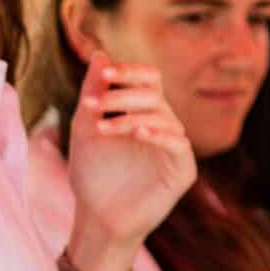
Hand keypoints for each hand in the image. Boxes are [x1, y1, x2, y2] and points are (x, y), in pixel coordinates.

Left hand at [67, 53, 195, 266]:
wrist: (97, 217)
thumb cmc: (92, 174)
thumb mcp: (86, 126)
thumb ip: (94, 91)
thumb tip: (100, 53)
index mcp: (145, 113)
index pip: (150, 79)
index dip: (130, 72)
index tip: (104, 74)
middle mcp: (164, 126)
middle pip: (155, 95)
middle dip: (123, 96)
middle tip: (95, 105)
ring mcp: (175, 149)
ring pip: (164, 117)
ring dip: (131, 118)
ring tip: (102, 128)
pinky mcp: (183, 171)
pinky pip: (179, 144)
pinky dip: (159, 135)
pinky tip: (138, 135)